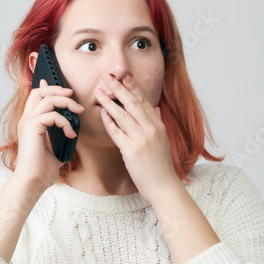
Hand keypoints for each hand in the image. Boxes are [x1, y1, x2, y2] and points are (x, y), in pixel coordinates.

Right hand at [15, 78, 85, 189]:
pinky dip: (65, 122)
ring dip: (66, 102)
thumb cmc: (41, 170)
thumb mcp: (54, 149)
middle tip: (72, 95)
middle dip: (57, 89)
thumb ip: (59, 138)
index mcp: (29, 124)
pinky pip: (52, 115)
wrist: (32, 182)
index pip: (36, 97)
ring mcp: (27, 123)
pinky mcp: (32, 127)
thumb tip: (70, 132)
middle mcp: (26, 120)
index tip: (66, 90)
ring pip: (47, 98)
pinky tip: (71, 134)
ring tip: (79, 112)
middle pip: (39, 92)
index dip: (49, 88)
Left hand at [96, 73, 179, 203]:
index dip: (134, 88)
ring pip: (123, 115)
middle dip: (120, 89)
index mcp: (158, 126)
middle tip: (108, 77)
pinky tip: (102, 113)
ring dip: (110, 102)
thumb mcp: (162, 140)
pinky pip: (117, 132)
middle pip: (133, 104)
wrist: (164, 186)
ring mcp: (141, 139)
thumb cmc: (160, 165)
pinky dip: (109, 122)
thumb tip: (155, 109)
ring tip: (99, 92)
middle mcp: (151, 129)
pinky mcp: (131, 151)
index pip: (144, 102)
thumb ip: (157, 123)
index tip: (125, 77)